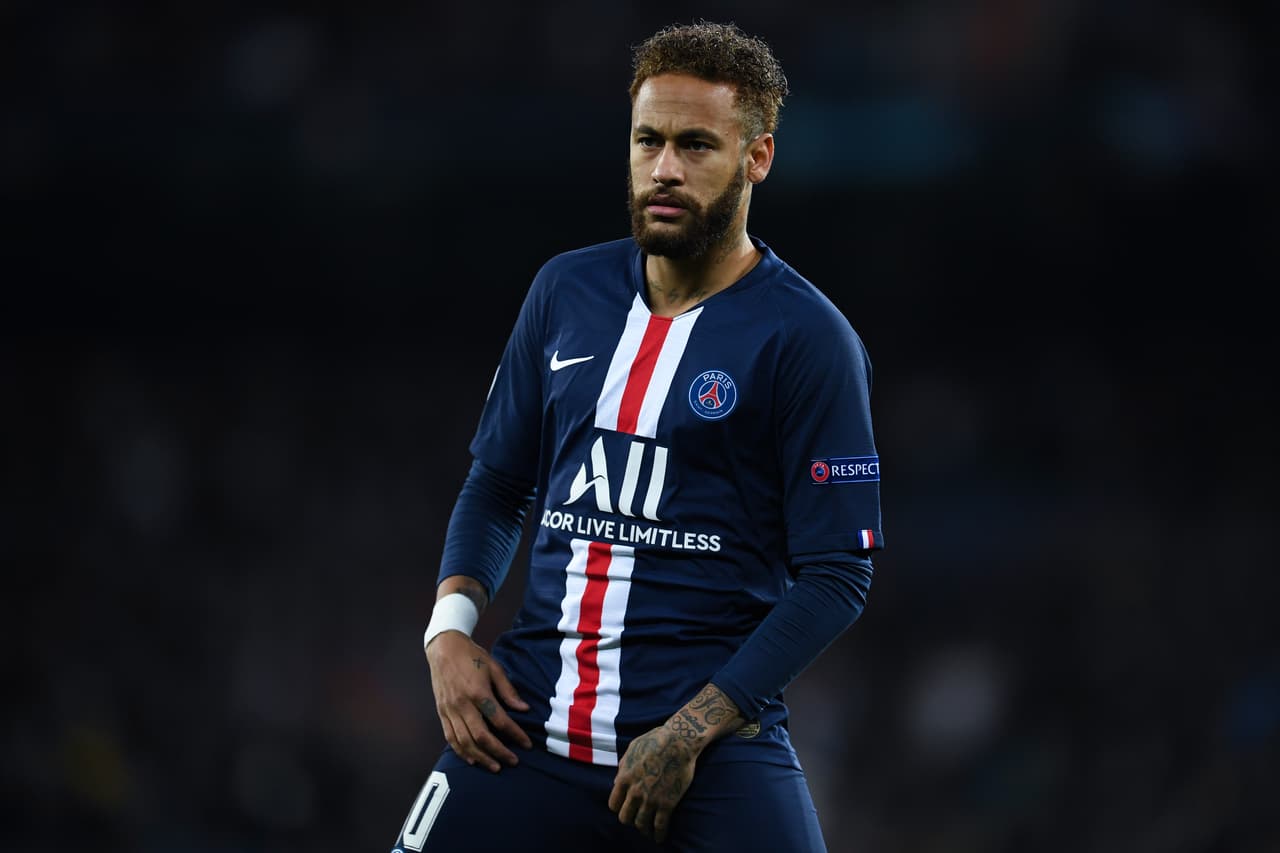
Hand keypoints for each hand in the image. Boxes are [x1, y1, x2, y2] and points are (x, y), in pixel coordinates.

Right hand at [425, 631, 531, 771]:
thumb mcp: (495, 668)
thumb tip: (524, 709)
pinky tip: (472, 759)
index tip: (527, 744)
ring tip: (495, 766)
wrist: (443, 648)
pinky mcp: (441, 713)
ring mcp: (450, 710)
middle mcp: (462, 704)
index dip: (515, 734)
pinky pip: (450, 737)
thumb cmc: (472, 656)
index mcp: (478, 692)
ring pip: (464, 742)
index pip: (499, 720)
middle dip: (499, 752)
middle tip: (513, 761)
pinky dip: (461, 751)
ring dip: (481, 757)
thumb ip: (508, 690)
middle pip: (481, 736)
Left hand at [608, 722, 698, 843]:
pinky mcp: (667, 804)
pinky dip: (659, 835)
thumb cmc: (656, 740)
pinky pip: (660, 826)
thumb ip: (623, 766)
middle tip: (636, 819)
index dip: (619, 807)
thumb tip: (617, 781)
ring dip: (644, 829)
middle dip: (630, 819)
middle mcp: (635, 792)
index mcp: (624, 778)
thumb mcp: (632, 748)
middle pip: (625, 818)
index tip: (625, 807)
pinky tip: (660, 838)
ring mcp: (651, 799)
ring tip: (647, 832)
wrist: (679, 741)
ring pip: (641, 824)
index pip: (613, 804)